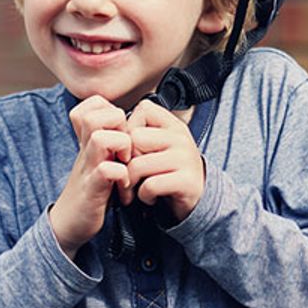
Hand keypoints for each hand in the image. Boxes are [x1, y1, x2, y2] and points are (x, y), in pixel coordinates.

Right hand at [49, 96, 131, 258]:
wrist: (70, 223)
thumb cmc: (93, 190)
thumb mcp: (100, 158)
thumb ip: (111, 139)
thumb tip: (136, 122)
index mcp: (89, 140)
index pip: (92, 104)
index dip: (110, 109)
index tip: (122, 131)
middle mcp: (85, 150)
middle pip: (94, 115)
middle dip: (119, 125)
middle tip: (127, 147)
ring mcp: (86, 168)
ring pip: (99, 137)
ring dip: (121, 147)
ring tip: (126, 164)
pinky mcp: (91, 189)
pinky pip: (106, 170)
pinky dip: (120, 176)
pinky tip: (123, 187)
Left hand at [125, 99, 204, 222]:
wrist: (196, 198)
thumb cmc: (167, 171)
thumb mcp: (157, 146)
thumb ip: (139, 133)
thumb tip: (112, 130)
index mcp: (173, 125)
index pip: (143, 110)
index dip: (130, 129)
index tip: (134, 149)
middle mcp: (181, 138)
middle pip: (134, 138)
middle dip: (126, 159)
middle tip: (132, 173)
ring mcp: (185, 158)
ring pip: (137, 165)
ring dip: (131, 182)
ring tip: (139, 186)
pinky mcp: (187, 182)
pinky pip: (150, 185)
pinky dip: (144, 196)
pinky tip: (151, 197)